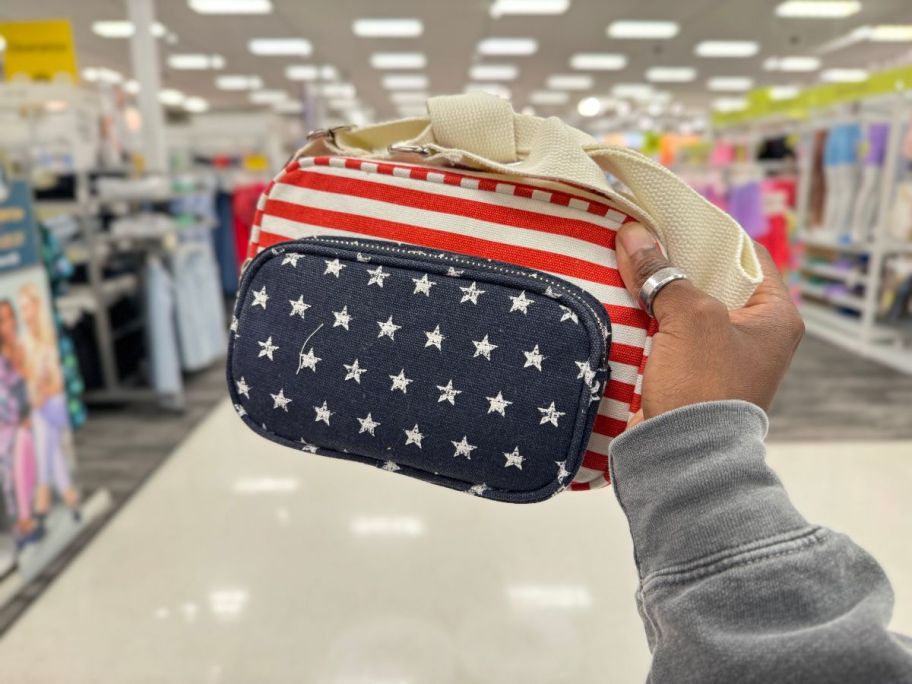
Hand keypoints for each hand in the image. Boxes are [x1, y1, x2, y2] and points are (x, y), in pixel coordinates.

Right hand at [615, 223, 803, 424]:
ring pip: (684, 308)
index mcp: (775, 317)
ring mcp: (719, 357)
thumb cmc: (704, 385)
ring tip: (622, 262)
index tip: (673, 217)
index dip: (710, 233)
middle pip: (710, 281)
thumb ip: (663, 273)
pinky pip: (667, 335)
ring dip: (654, 291)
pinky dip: (645, 319)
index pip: (747, 255)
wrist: (683, 459)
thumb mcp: (691, 318)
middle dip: (673, 260)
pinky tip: (618, 300)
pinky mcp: (688, 375)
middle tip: (639, 237)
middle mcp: (753, 335)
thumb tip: (633, 233)